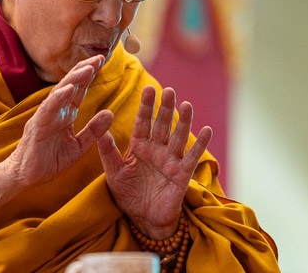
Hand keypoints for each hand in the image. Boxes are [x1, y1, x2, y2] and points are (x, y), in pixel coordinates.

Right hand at [4, 55, 113, 187]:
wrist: (25, 177)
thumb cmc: (49, 160)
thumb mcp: (79, 146)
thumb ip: (94, 131)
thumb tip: (110, 113)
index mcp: (65, 114)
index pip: (79, 90)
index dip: (90, 75)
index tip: (102, 61)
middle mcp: (55, 111)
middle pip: (71, 85)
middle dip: (84, 70)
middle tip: (100, 56)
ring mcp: (45, 116)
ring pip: (60, 93)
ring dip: (74, 79)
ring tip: (88, 68)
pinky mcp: (37, 126)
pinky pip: (49, 109)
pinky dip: (59, 98)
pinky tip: (69, 88)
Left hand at [97, 86, 211, 238]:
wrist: (143, 219)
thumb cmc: (128, 194)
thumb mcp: (114, 173)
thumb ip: (108, 153)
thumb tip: (100, 132)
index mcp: (139, 147)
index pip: (143, 122)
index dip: (146, 107)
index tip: (148, 89)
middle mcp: (157, 150)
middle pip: (162, 125)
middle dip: (165, 108)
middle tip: (169, 91)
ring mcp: (171, 161)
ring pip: (178, 137)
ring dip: (184, 122)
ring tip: (187, 105)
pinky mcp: (182, 175)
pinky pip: (192, 157)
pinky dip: (200, 145)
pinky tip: (207, 131)